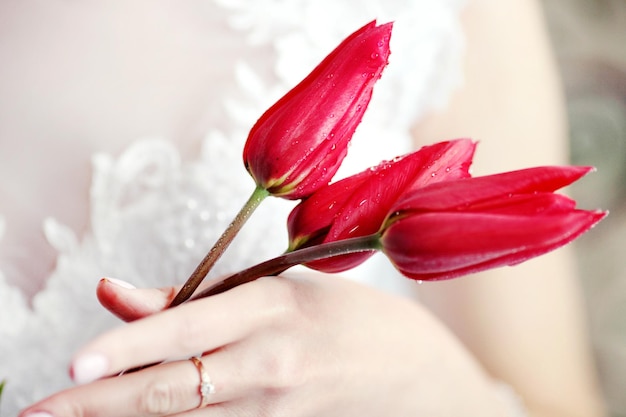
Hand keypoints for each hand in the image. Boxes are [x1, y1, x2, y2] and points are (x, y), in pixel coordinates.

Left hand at [20, 273, 508, 416]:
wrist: (412, 375)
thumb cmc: (347, 317)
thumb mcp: (281, 287)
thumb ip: (192, 296)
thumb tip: (111, 293)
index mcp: (272, 310)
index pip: (187, 330)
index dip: (130, 346)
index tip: (74, 365)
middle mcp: (268, 364)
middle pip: (171, 390)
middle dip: (98, 404)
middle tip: (38, 414)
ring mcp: (272, 409)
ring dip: (121, 416)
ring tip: (66, 414)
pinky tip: (130, 416)